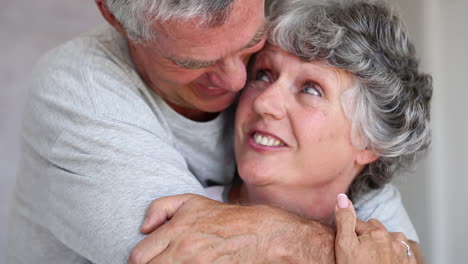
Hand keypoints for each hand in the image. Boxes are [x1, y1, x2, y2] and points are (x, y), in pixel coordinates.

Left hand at [129, 194, 334, 263]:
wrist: (262, 236)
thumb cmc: (226, 219)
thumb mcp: (192, 202)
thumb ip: (161, 207)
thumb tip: (143, 228)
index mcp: (177, 231)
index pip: (138, 257)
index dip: (139, 261)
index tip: (147, 260)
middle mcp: (185, 252)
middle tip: (161, 262)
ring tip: (176, 263)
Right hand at [334, 194, 416, 263]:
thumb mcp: (344, 245)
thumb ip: (344, 219)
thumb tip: (342, 197)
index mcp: (377, 231)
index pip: (356, 223)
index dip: (347, 234)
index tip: (345, 247)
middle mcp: (393, 239)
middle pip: (373, 229)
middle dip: (365, 236)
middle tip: (356, 253)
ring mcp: (402, 252)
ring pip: (389, 239)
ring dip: (381, 243)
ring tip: (370, 258)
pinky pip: (402, 252)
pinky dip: (394, 254)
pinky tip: (384, 261)